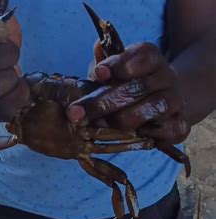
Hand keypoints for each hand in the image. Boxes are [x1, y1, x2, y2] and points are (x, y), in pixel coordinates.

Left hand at [68, 42, 190, 144]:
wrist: (165, 101)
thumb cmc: (129, 84)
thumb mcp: (115, 69)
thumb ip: (105, 59)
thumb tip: (97, 46)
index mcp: (152, 59)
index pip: (143, 56)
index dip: (120, 64)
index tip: (97, 74)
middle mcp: (167, 78)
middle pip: (137, 88)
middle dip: (101, 102)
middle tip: (74, 113)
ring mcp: (175, 101)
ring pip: (148, 110)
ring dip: (117, 120)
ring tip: (95, 124)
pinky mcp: (181, 125)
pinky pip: (164, 132)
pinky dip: (143, 135)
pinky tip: (126, 135)